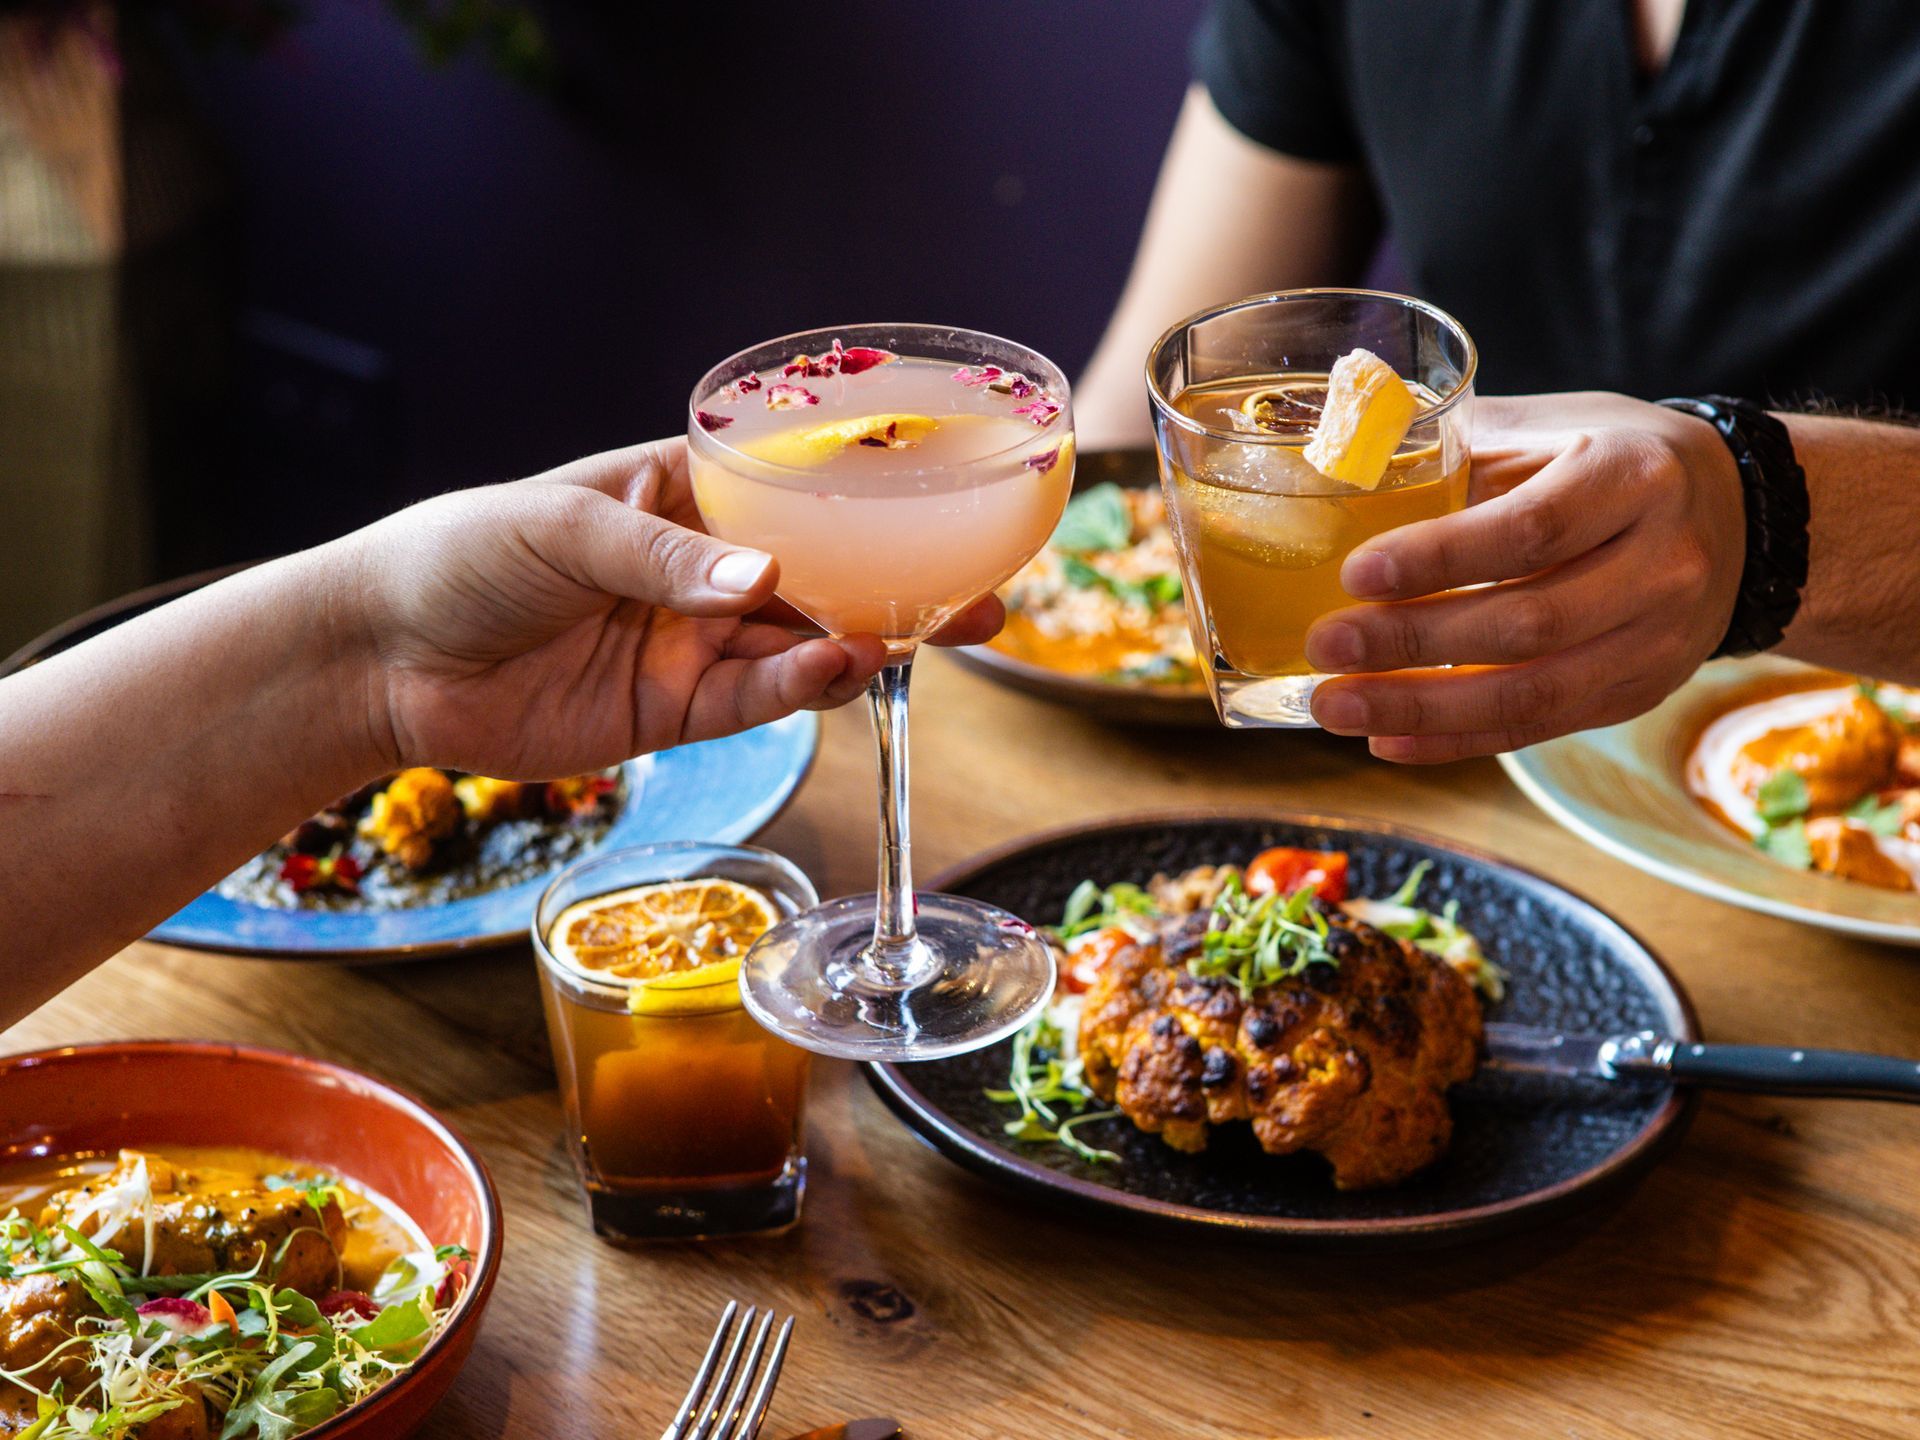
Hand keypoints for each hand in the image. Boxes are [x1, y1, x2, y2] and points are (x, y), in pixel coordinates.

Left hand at [341, 438, 1002, 777]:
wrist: (384, 662)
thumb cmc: (462, 556)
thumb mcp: (564, 528)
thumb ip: (667, 559)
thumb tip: (768, 581)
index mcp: (680, 496)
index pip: (794, 494)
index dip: (871, 504)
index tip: (946, 507)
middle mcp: (702, 571)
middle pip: (823, 580)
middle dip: (900, 591)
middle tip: (982, 600)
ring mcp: (692, 644)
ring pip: (801, 646)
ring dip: (862, 646)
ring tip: (914, 641)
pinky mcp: (673, 714)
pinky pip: (754, 703)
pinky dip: (799, 692)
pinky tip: (838, 674)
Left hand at [1304, 392, 1744, 762]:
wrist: (1736, 517)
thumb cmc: (1611, 460)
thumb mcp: (1553, 428)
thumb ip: (1461, 449)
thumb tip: (1341, 462)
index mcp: (1634, 478)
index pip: (1532, 529)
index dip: (1440, 558)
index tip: (1356, 573)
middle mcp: (1663, 564)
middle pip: (1528, 623)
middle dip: (1413, 644)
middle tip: (1324, 646)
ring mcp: (1658, 640)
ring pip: (1533, 693)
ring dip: (1421, 708)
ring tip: (1335, 708)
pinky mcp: (1639, 693)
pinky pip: (1541, 729)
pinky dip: (1457, 740)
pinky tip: (1387, 742)